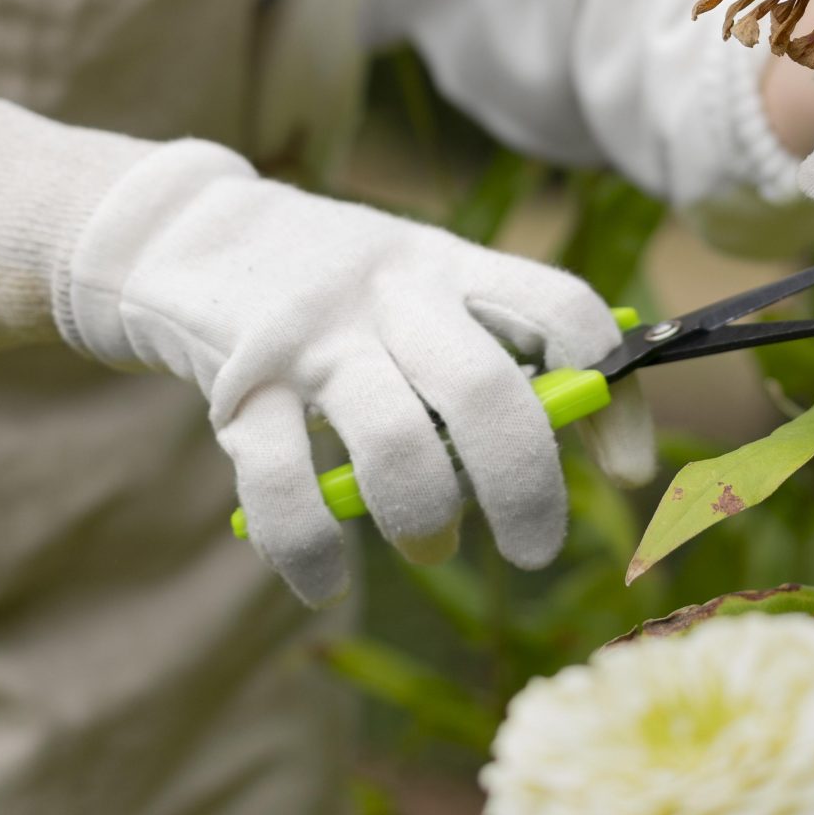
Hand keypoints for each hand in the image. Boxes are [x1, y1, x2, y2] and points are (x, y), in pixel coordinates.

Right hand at [63, 143, 649, 604]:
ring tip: (431, 548)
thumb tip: (579, 440)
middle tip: (533, 548)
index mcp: (448, 264)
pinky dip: (311, 549)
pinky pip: (282, 484)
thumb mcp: (416, 279)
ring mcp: (312, 338)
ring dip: (425, 518)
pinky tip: (326, 582)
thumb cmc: (334, 286)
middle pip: (484, 390)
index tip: (626, 472)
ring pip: (393, 442)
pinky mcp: (239, 386)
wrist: (186, 232)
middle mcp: (390, 293)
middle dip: (525, 486)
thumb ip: (483, 342)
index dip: (612, 397)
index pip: (559, 311)